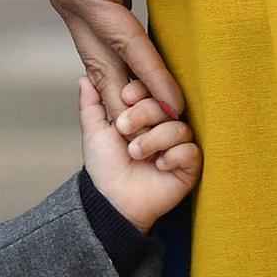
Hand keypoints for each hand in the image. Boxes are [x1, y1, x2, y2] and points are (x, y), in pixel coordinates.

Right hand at [50, 0, 182, 122]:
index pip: (120, 37)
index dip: (150, 72)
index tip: (175, 107)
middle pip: (101, 60)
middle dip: (130, 99)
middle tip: (162, 137)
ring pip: (98, 56)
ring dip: (123, 89)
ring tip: (153, 124)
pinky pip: (102, 41)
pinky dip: (120, 68)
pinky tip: (139, 86)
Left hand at [79, 77, 200, 230]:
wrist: (112, 198)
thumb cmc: (105, 165)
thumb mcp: (94, 131)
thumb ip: (91, 104)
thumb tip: (85, 78)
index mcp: (144, 116)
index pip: (151, 90)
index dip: (140, 90)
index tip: (125, 97)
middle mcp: (164, 127)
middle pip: (166, 106)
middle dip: (144, 114)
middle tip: (124, 129)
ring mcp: (179, 146)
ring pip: (180, 128)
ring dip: (154, 139)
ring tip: (136, 153)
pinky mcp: (190, 166)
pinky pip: (192, 151)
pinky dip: (174, 156)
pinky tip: (159, 165)